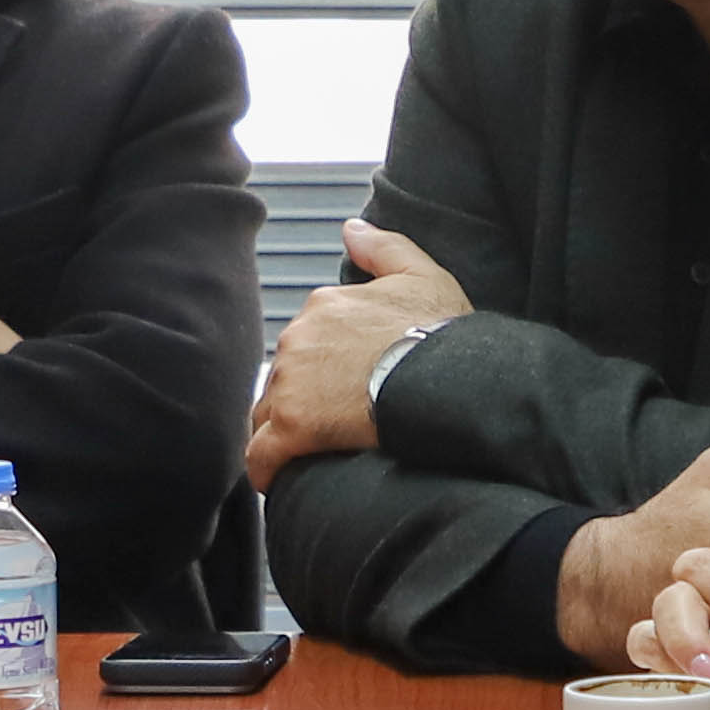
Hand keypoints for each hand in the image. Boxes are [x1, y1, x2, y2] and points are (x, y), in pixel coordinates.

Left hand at [244, 219, 474, 490]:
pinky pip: (262, 456)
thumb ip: (382, 248)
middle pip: (282, 378)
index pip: (304, 342)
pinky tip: (279, 480)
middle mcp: (297, 339)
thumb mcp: (422, 275)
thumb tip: (351, 229)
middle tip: (331, 423)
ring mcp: (291, 384)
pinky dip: (267, 469)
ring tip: (309, 454)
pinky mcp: (292, 428)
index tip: (341, 386)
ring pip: (268, 415)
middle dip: (299, 400)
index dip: (320, 367)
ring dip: (283, 433)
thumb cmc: (441, 333)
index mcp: (323, 306)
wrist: (447, 379)